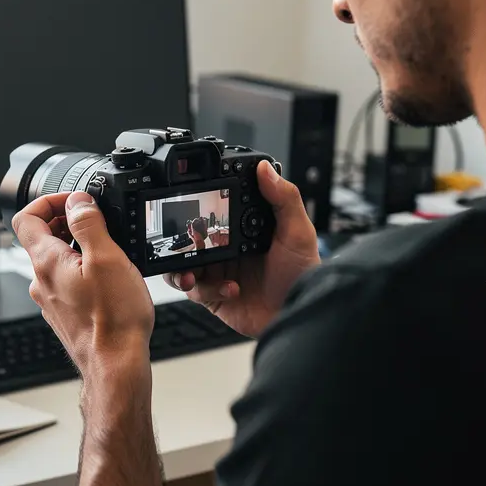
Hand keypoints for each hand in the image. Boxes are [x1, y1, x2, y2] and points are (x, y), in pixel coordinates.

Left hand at [12, 191, 153, 381]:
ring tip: (108, 249)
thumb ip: (88, 223)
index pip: (26, 217)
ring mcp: (51, 300)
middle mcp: (41, 281)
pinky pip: (66, 282)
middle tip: (97, 222)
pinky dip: (82, 270)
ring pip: (56, 261)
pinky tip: (107, 278)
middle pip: (41, 238)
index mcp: (47, 262)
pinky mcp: (64, 314)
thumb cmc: (113, 319)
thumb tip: (77, 201)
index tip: (74, 201)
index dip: (48, 201)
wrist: (116, 366)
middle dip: (67, 222)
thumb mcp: (107, 258)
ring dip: (77, 246)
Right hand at [164, 161, 320, 338]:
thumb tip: (266, 169)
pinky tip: (229, 289)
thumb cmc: (303, 276)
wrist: (297, 316)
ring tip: (194, 272)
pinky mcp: (213, 296)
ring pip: (183, 265)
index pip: (215, 215)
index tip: (196, 206)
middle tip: (190, 241)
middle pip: (192, 239)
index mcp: (243, 231)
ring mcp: (218, 274)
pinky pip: (194, 290)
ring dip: (182, 268)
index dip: (202, 211)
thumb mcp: (297, 232)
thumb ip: (284, 198)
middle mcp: (227, 251)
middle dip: (184, 240)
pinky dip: (204, 288)